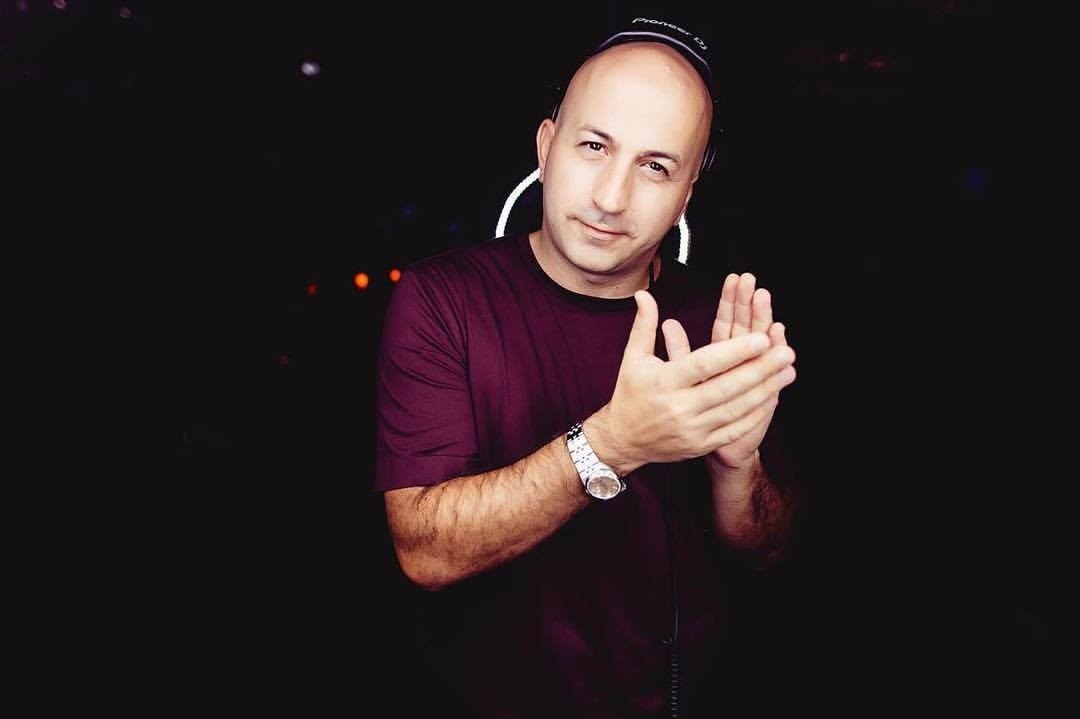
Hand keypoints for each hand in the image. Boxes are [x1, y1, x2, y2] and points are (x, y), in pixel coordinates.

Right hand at [586, 290, 793, 475]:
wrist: (623, 440)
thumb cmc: (630, 393)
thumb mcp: (633, 358)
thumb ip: (644, 325)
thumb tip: (643, 294)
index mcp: (664, 381)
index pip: (704, 364)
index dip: (734, 352)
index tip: (761, 338)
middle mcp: (679, 407)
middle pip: (726, 387)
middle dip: (760, 369)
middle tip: (786, 352)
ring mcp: (692, 429)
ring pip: (735, 409)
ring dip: (765, 390)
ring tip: (788, 371)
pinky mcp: (700, 445)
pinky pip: (734, 429)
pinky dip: (755, 414)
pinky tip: (772, 397)